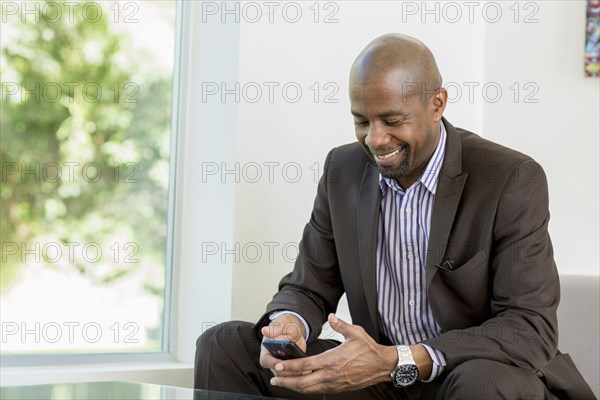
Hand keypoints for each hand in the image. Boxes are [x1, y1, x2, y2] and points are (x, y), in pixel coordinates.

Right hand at [260, 313, 307, 377]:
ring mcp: (282, 365)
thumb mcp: (281, 324)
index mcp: (266, 350)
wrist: (293, 328)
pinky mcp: (290, 368)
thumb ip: (275, 329)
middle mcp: (272, 360)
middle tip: (300, 368)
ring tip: (307, 370)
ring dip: (296, 374)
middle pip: (277, 371)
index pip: (266, 361)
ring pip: (286, 376)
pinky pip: (294, 375)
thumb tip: (265, 330)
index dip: (273, 363)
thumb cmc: (284, 326)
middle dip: (289, 371)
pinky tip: (309, 371)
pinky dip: (300, 374)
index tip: (281, 363)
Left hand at [268, 313, 397, 393]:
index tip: (278, 365)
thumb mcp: (355, 333)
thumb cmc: (369, 350)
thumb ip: (341, 324)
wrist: (382, 366)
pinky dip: (305, 389)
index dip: (290, 367)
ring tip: (281, 382)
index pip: (305, 366)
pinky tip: (299, 386)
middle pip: (302, 382)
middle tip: (274, 378)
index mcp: (332, 361)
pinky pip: (317, 391)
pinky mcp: (337, 388)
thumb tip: (331, 317)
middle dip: (286, 380)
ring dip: (293, 387)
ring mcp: (333, 384)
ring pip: (308, 389)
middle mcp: (330, 375)